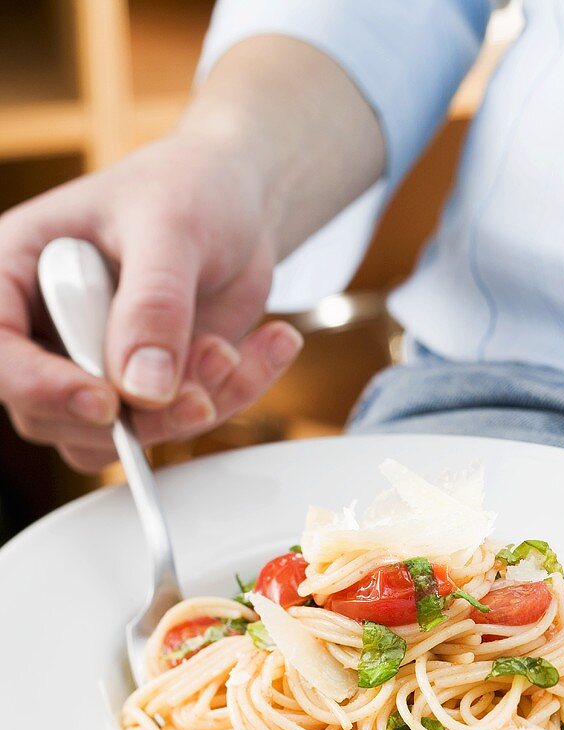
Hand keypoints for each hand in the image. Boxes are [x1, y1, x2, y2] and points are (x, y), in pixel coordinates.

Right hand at [0, 130, 302, 471]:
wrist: (239, 205)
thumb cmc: (188, 188)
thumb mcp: (171, 226)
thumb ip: (153, 303)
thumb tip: (142, 389)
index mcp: (15, 274)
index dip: (41, 387)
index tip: (106, 401)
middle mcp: (45, 332)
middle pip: (51, 415)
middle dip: (136, 412)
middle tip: (206, 373)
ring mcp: (95, 369)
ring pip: (117, 437)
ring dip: (187, 412)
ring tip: (234, 350)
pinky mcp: (147, 393)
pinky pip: (175, 427)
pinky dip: (229, 399)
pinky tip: (268, 347)